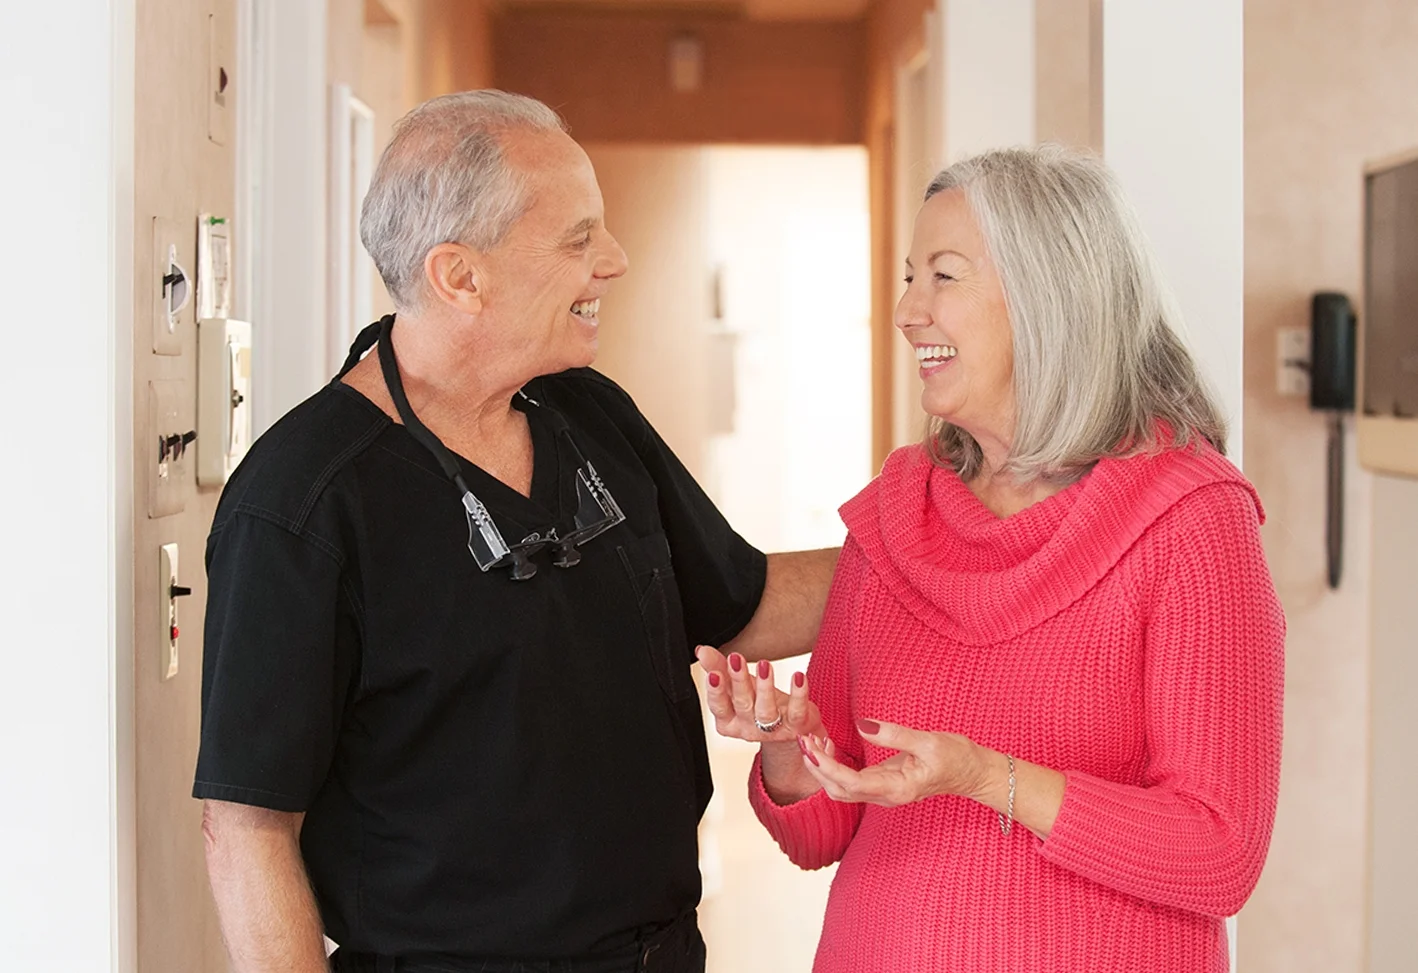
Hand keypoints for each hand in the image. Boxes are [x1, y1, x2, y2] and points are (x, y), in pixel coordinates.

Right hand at [696, 645, 823, 743]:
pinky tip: (798, 676)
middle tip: (736, 660)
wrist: (789, 728)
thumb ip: (718, 668)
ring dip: (765, 687)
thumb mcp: (736, 687)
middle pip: (742, 704)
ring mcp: (773, 730)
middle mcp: (748, 728)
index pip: (719, 706)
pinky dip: (799, 694)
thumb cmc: (758, 703)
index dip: (715, 691)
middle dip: (738, 682)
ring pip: (767, 711)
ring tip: (765, 665)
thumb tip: (701, 651)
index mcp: (729, 720)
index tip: (713, 673)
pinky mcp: (795, 726)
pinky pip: (797, 711)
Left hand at [800, 718, 990, 807]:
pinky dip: (834, 767)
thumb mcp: (927, 741)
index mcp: (897, 788)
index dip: (827, 767)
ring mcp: (884, 792)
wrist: (973, 773)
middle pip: (839, 791)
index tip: (810, 748)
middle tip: (803, 739)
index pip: (851, 783)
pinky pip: (850, 782)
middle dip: (817, 768)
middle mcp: (886, 796)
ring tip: (812, 741)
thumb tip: (863, 725)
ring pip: (841, 790)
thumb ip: (894, 734)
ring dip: (823, 769)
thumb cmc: (956, 757)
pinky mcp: (883, 785)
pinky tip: (830, 746)